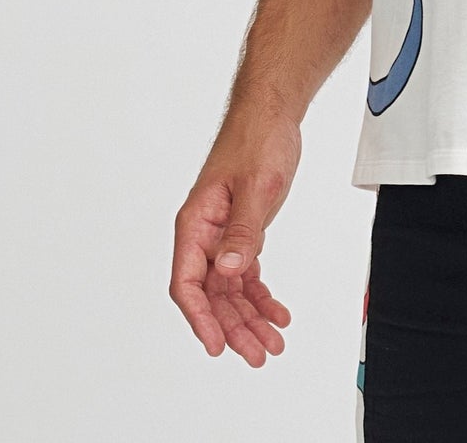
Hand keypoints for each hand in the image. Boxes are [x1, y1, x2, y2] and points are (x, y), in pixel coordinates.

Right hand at [169, 104, 301, 366]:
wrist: (273, 113)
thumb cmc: (257, 139)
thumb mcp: (256, 188)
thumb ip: (242, 231)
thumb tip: (228, 271)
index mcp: (195, 224)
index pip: (188, 283)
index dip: (201, 319)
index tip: (218, 346)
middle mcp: (203, 235)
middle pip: (212, 295)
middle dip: (234, 327)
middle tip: (259, 354)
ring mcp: (222, 235)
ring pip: (230, 289)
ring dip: (249, 317)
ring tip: (272, 343)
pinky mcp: (242, 231)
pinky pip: (246, 273)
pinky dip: (260, 294)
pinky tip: (277, 312)